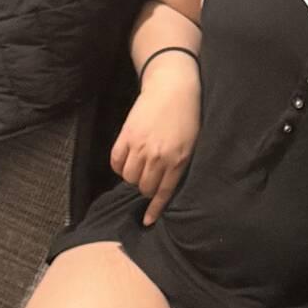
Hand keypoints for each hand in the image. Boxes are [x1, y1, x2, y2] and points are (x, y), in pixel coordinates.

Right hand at [109, 60, 200, 226]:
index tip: (147, 221)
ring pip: (129, 177)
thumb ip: (179, 166)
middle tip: (149, 177)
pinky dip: (120, 166)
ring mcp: (140, 147)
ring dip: (133, 176)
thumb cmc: (186, 115)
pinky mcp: (126, 136)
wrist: (171, 85)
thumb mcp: (191, 144)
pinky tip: (127, 160)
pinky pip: (116, 163)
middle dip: (145, 187)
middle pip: (143, 187)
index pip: (163, 192)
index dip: (154, 209)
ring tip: (139, 165)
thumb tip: (165, 188)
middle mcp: (158, 156)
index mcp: (178, 160)